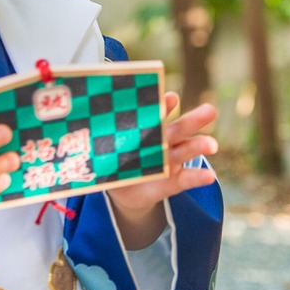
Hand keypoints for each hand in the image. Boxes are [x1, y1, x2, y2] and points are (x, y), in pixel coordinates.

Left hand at [106, 92, 218, 247]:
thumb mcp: (105, 149)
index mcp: (148, 130)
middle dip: (193, 120)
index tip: (171, 98)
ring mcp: (170, 162)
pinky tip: (209, 176)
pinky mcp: (172, 182)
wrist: (124, 191)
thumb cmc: (117, 162)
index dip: (164, 106)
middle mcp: (163, 143)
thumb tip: (77, 121)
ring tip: (211, 144)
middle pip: (178, 129)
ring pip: (185, 151)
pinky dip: (197, 178)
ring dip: (199, 147)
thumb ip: (98, 136)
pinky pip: (186, 179)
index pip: (158, 114)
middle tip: (210, 111)